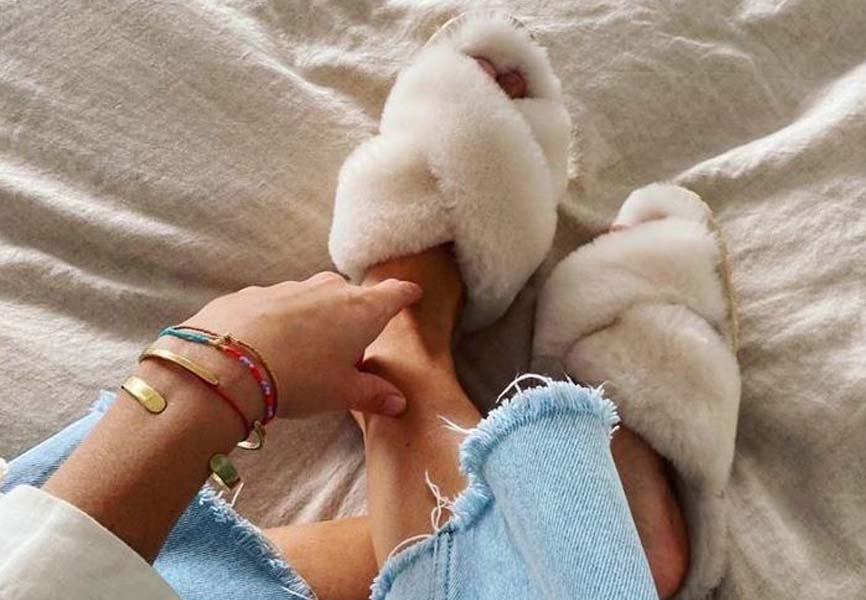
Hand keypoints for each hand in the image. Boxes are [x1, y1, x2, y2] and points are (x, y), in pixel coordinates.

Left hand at [180, 272, 421, 417]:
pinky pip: (277, 304)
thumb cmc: (300, 377)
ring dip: (315, 319)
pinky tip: (268, 346)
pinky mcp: (255, 293)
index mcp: (361, 311)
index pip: (393, 294)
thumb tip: (399, 402)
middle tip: (348, 348)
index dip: (404, 295)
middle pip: (351, 297)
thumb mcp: (341, 393)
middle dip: (354, 317)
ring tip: (303, 353)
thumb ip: (373, 394)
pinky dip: (280, 320)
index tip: (412, 294)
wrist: (227, 362)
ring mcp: (291, 287)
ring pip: (313, 299)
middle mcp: (329, 290)